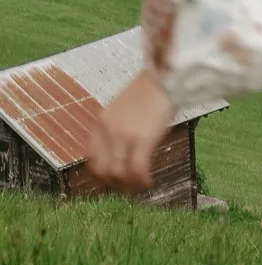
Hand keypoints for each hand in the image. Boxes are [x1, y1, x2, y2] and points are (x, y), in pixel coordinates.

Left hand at [85, 70, 174, 192]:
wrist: (166, 76)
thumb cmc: (151, 90)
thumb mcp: (125, 109)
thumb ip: (119, 129)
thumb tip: (125, 153)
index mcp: (101, 122)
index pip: (91, 158)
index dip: (101, 174)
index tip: (114, 180)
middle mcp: (107, 131)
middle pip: (102, 170)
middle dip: (114, 183)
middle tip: (128, 188)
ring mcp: (123, 136)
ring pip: (118, 173)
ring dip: (129, 184)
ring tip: (140, 186)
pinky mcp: (141, 140)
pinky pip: (137, 170)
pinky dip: (142, 180)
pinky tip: (149, 181)